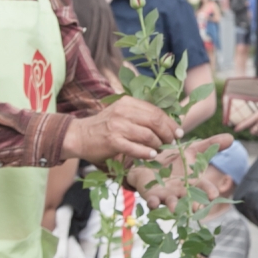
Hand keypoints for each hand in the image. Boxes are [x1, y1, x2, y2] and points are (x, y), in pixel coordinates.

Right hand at [64, 96, 180, 162]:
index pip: (155, 111)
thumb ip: (140, 116)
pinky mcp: (113, 141)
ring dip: (158, 144)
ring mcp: (117, 126)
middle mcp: (123, 111)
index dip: (170, 123)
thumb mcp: (122, 114)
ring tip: (159, 149)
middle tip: (172, 142)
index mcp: (127, 102)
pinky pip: (136, 148)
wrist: (79, 136)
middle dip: (168, 133)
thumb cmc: (104, 127)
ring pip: (148, 135)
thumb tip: (167, 124)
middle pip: (155, 121)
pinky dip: (147, 153)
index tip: (178, 132)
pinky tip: (151, 155)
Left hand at [129, 133, 234, 207]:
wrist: (151, 164)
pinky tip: (153, 203)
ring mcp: (167, 196)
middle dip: (193, 204)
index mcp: (193, 182)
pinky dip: (153, 203)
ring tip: (174, 208)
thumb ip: (210, 146)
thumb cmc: (175, 160)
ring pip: (171, 203)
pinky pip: (153, 201)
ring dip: (173, 206)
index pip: (204, 188)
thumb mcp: (192, 150)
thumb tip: (232, 137)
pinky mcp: (152, 196)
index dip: (209, 191)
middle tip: (195, 208)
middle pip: (189, 199)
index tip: (214, 195)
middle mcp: (182, 192)